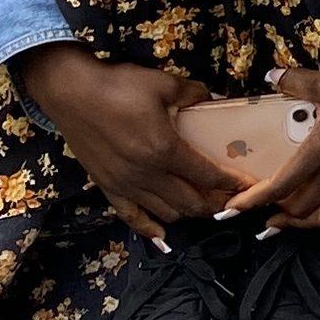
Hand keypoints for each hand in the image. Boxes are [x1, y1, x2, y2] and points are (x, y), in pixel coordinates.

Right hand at [12, 44, 235, 242]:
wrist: (70, 92)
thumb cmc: (116, 85)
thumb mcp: (162, 83)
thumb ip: (193, 93)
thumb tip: (213, 99)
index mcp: (164, 149)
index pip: (208, 176)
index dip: (232, 184)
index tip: (249, 187)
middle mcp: (147, 174)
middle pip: (191, 203)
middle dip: (216, 204)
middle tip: (231, 198)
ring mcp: (125, 185)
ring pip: (166, 213)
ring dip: (189, 213)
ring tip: (203, 204)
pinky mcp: (107, 187)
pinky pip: (131, 217)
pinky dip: (150, 229)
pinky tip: (163, 237)